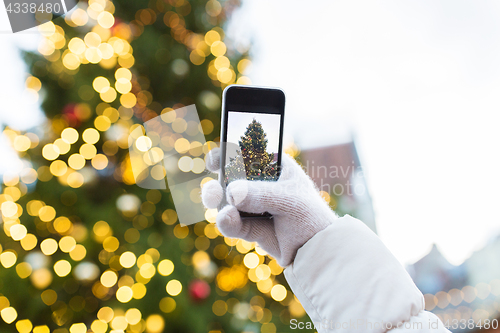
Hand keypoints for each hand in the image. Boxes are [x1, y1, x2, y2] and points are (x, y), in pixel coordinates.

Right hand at [202, 148, 336, 266]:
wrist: (317, 252)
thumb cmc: (310, 217)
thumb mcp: (290, 201)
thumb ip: (260, 195)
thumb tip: (230, 193)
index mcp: (274, 166)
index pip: (247, 153)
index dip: (228, 153)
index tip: (215, 160)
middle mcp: (260, 184)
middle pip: (228, 177)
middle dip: (216, 184)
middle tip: (213, 193)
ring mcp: (252, 206)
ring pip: (225, 200)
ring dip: (218, 204)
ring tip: (225, 213)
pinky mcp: (248, 226)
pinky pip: (230, 222)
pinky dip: (227, 222)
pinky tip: (227, 220)